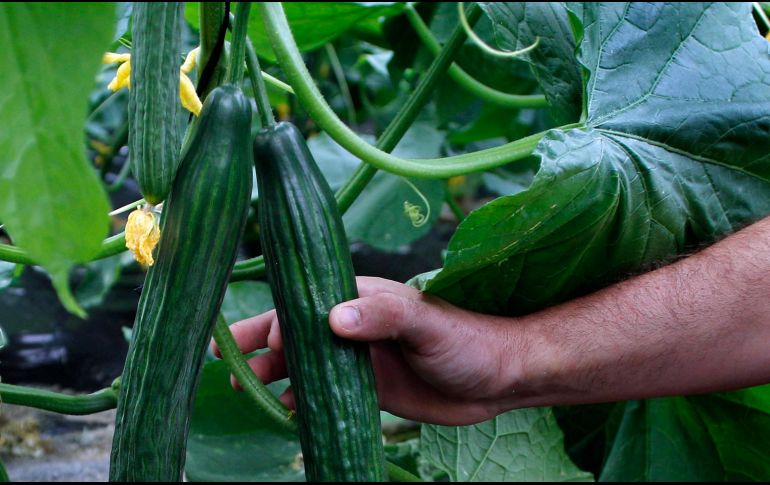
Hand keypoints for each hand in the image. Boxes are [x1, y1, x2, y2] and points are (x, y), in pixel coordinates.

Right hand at [212, 277, 522, 425]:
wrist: (498, 377)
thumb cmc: (465, 339)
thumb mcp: (424, 322)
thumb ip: (381, 316)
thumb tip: (331, 318)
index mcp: (360, 300)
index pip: (305, 305)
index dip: (276, 322)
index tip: (263, 345)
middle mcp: (352, 327)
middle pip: (293, 334)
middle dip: (258, 347)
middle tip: (225, 366)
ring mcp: (358, 358)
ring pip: (303, 365)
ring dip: (272, 376)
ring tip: (242, 391)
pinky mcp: (367, 388)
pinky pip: (323, 393)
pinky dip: (300, 401)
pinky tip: (283, 412)